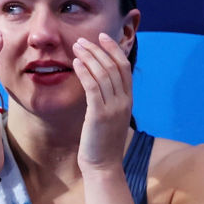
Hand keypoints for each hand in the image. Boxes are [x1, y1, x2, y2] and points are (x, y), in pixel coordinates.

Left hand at [72, 32, 132, 171]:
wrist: (103, 166)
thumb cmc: (103, 143)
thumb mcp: (110, 117)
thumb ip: (108, 99)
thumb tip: (98, 82)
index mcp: (128, 100)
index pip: (124, 67)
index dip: (114, 49)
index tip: (103, 37)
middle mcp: (124, 101)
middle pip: (114, 66)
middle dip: (98, 49)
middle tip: (83, 39)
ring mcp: (113, 108)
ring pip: (103, 73)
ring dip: (89, 56)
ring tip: (76, 46)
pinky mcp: (99, 114)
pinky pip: (93, 87)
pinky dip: (85, 71)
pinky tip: (75, 63)